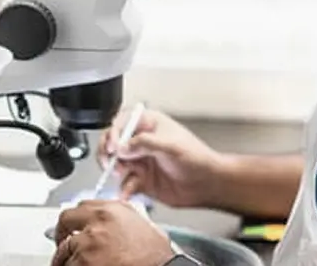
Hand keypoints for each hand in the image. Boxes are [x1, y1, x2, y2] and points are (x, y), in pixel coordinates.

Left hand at [51, 200, 173, 265]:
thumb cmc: (157, 258)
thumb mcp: (145, 228)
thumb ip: (124, 219)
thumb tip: (112, 225)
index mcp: (114, 210)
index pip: (83, 205)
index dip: (77, 219)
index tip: (73, 227)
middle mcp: (98, 221)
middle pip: (66, 220)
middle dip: (62, 234)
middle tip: (63, 245)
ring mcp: (88, 242)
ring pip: (64, 249)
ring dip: (68, 258)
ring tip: (79, 264)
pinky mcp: (83, 262)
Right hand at [99, 108, 223, 207]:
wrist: (208, 184)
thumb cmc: (197, 158)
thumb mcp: (170, 145)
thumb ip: (144, 143)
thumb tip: (122, 146)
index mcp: (148, 124)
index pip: (121, 123)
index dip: (113, 134)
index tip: (113, 147)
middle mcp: (140, 142)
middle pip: (113, 143)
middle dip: (108, 153)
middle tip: (110, 162)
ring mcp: (140, 161)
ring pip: (115, 164)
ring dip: (115, 171)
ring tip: (123, 175)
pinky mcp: (141, 180)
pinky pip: (125, 184)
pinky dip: (123, 189)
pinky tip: (126, 192)